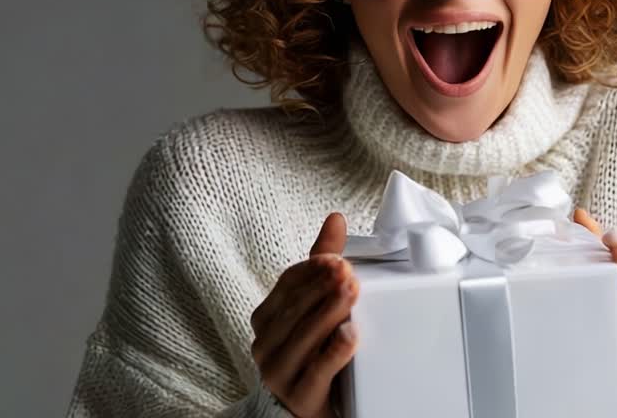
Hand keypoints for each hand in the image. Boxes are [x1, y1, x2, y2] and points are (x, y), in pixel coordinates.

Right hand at [250, 213, 360, 417]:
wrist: (308, 409)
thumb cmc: (312, 352)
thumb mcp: (316, 306)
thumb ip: (322, 265)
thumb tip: (336, 218)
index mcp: (267, 318)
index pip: (286, 286)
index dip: (310, 270)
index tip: (334, 258)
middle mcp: (265, 344)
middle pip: (295, 310)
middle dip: (322, 288)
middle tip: (347, 270)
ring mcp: (279, 373)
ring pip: (304, 339)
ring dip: (329, 313)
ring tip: (351, 292)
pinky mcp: (299, 397)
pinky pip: (317, 372)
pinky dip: (334, 353)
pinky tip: (351, 336)